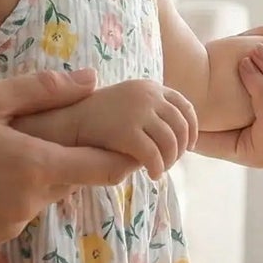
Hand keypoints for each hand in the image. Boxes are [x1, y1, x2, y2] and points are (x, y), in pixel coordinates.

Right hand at [0, 70, 134, 243]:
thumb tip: (90, 79)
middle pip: (69, 181)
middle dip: (67, 159)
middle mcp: (28, 204)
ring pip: (40, 197)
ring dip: (34, 177)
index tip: (131, 144)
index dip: (123, 157)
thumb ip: (43, 89)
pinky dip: (10, 195)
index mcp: (34, 167)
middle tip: (45, 132)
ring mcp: (9, 226)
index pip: (102, 169)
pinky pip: (15, 213)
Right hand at [67, 79, 198, 178]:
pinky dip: (158, 168)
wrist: (69, 120)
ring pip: (171, 143)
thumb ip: (151, 113)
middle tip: (172, 163)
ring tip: (159, 170)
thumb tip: (176, 136)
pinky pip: (154, 155)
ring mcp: (139, 112)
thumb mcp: (129, 104)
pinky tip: (152, 174)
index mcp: (151, 87)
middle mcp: (148, 96)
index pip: (185, 107)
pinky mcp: (128, 132)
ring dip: (170, 161)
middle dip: (181, 149)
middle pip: (181, 126)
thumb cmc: (98, 118)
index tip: (190, 146)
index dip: (192, 129)